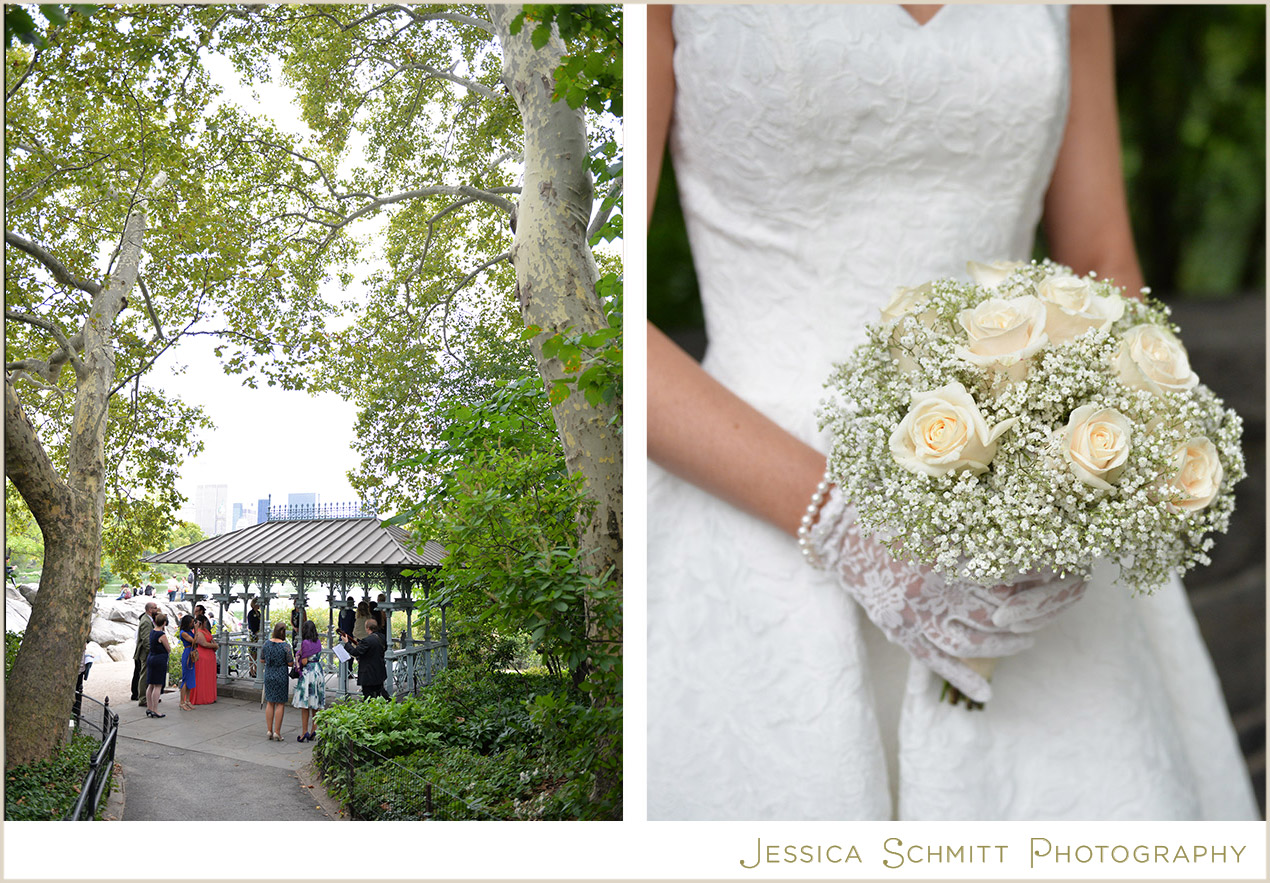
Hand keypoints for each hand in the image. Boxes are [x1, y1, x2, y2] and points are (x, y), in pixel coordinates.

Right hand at [807, 488, 1085, 701]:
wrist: (838, 531)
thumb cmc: (891, 510)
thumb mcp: (934, 508)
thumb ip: (974, 520)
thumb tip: (1027, 526)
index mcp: (944, 552)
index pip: (1005, 576)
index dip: (1036, 582)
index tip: (1058, 578)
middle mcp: (931, 587)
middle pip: (995, 614)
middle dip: (1027, 619)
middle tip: (1047, 616)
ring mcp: (913, 613)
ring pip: (971, 643)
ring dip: (1005, 648)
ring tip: (1026, 642)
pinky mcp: (898, 630)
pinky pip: (935, 662)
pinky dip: (963, 679)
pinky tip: (986, 694)